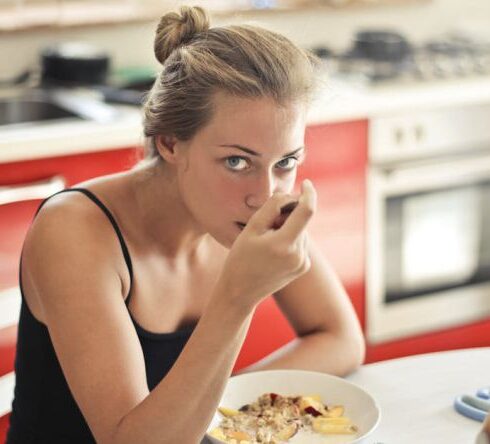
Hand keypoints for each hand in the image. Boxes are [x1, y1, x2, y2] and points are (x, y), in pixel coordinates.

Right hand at [217, 179, 316, 311]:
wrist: (240, 292)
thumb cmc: (240, 258)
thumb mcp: (252, 228)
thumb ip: (273, 207)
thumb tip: (290, 195)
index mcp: (285, 244)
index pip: (307, 210)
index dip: (308, 193)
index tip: (306, 183)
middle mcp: (299, 254)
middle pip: (302, 221)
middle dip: (288, 215)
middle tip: (266, 225)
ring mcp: (303, 263)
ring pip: (301, 231)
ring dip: (288, 227)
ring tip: (266, 242)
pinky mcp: (303, 267)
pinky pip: (300, 243)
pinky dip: (290, 239)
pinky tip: (272, 251)